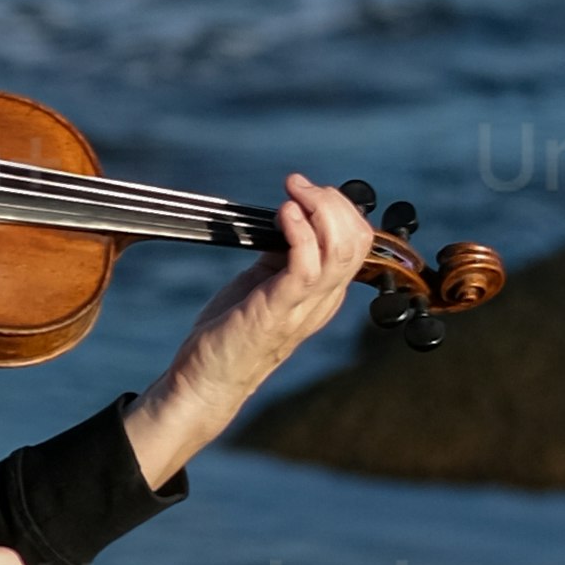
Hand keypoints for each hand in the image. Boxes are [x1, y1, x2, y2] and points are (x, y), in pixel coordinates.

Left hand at [160, 170, 380, 411]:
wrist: (207, 379)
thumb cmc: (231, 331)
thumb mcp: (263, 282)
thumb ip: (282, 253)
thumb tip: (291, 215)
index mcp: (325, 291)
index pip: (358, 241)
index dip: (339, 207)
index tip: (304, 189)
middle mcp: (324, 298)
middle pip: (357, 240)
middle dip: (332, 201)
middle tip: (299, 185)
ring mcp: (305, 306)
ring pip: (341, 249)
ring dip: (319, 210)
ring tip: (293, 194)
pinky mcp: (279, 310)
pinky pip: (307, 266)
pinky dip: (300, 232)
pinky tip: (283, 215)